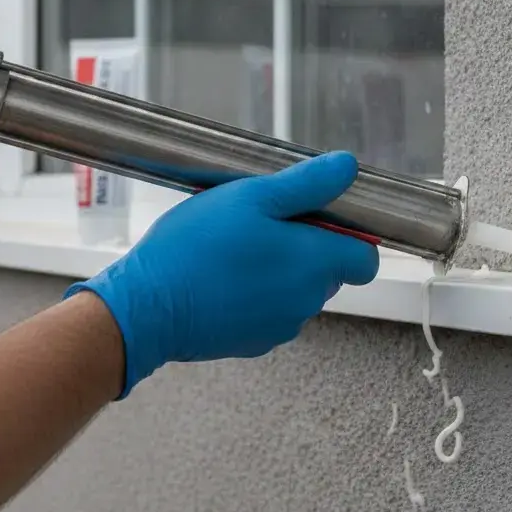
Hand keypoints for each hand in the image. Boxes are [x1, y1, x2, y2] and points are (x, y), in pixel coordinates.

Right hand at [68, 151, 378, 395]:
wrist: (146, 308)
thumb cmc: (196, 247)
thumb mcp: (250, 197)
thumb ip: (305, 184)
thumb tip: (347, 168)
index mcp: (314, 264)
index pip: (365, 257)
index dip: (347, 233)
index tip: (314, 215)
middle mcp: (306, 302)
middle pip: (328, 270)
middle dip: (305, 246)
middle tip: (260, 222)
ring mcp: (280, 327)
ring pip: (297, 289)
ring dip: (278, 269)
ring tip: (234, 247)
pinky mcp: (253, 342)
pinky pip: (269, 310)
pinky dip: (255, 293)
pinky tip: (221, 276)